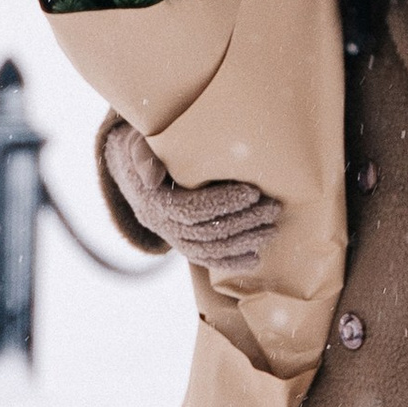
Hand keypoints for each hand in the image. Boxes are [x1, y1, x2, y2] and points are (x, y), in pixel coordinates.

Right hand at [105, 121, 281, 273]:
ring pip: (208, 250)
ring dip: (242, 243)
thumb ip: (143, 155)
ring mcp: (172, 238)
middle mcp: (161, 225)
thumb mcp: (137, 144)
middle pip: (205, 232)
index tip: (252, 193)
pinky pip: (206, 260)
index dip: (222, 203)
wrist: (134, 171)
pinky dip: (231, 262)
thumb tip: (153, 177)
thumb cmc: (145, 149)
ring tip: (271, 230)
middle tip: (272, 208)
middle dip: (242, 222)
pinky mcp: (183, 245)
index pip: (191, 209)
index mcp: (154, 202)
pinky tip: (255, 259)